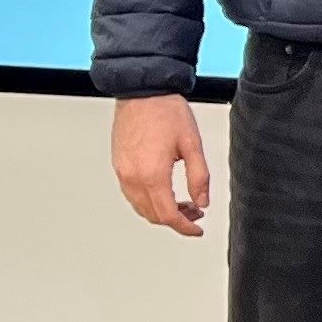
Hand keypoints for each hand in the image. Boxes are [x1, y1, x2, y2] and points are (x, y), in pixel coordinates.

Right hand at [111, 94, 210, 237]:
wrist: (143, 91)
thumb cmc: (165, 111)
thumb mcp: (192, 145)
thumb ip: (199, 177)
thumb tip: (202, 201)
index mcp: (152, 174)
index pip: (168, 215)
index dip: (185, 227)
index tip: (197, 230)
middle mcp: (133, 176)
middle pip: (153, 215)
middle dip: (176, 220)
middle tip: (195, 213)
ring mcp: (122, 172)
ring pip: (140, 208)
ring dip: (161, 212)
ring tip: (182, 203)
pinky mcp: (118, 165)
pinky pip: (131, 194)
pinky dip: (148, 201)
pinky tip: (163, 192)